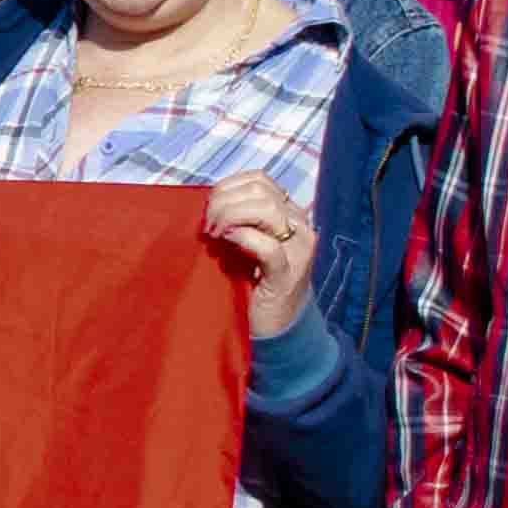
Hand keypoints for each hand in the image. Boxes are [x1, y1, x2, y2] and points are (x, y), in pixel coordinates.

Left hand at [201, 177, 316, 337]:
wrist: (276, 327)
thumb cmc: (253, 283)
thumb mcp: (246, 243)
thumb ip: (238, 219)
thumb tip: (210, 199)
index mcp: (290, 214)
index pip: (260, 180)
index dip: (228, 187)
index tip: (207, 207)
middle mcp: (300, 227)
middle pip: (261, 191)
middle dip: (224, 201)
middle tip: (207, 225)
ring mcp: (299, 250)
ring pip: (267, 210)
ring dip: (231, 216)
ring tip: (214, 235)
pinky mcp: (289, 275)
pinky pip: (268, 245)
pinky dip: (243, 237)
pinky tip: (227, 242)